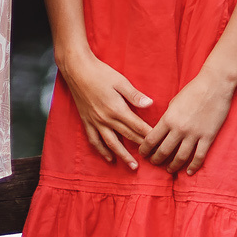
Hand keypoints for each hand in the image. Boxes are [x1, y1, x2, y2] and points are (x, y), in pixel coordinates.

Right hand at [58, 51, 152, 167]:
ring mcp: (95, 122)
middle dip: (140, 147)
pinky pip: (94, 140)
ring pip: (111, 143)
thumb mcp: (120, 81)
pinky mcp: (87, 122)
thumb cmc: (100, 73)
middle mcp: (106, 119)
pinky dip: (102, 151)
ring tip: (132, 166)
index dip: (148, 135)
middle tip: (152, 158)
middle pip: (127, 136)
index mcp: (116, 108)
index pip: (137, 126)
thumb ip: (134, 95)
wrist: (77, 70)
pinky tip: (109, 158)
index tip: (159, 143)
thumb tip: (150, 104)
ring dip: (122, 156)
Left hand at [142, 69, 236, 173]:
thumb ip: (167, 118)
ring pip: (180, 157)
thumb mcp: (173, 103)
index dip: (145, 150)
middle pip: (164, 151)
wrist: (215, 85)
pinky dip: (193, 166)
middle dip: (156, 160)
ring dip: (173, 166)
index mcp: (168, 119)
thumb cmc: (192, 91)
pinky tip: (189, 172)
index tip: (143, 154)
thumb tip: (161, 130)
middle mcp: (179, 129)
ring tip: (169, 169)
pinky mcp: (208, 137)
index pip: (151, 140)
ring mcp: (194, 134)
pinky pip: (199, 156)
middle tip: (154, 163)